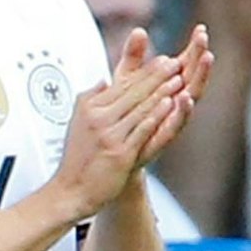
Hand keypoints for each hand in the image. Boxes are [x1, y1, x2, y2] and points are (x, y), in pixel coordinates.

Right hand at [50, 33, 185, 219]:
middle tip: (175, 63)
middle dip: (157, 76)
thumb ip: (90, 99)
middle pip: (133, 92)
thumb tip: (104, 80)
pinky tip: (170, 105)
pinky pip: (143, 129)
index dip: (145, 71)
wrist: (71, 190)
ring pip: (140, 108)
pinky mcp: (120, 152)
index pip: (122, 85)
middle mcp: (98, 119)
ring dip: (162, 91)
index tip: (161, 60)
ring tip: (179, 78)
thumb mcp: (77, 122)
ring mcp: (110, 135)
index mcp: (89, 108)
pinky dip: (157, 115)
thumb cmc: (78, 159)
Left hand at [129, 23, 212, 167]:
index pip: (187, 61)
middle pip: (194, 74)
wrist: (114, 148)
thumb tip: (139, 30)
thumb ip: (133, 56)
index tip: (200, 28)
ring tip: (207, 59)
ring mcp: (174, 117)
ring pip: (193, 95)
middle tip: (205, 39)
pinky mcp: (165, 135)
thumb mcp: (126, 79)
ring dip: (201, 77)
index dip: (194, 45)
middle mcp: (177, 99)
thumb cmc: (123, 110)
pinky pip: (178, 121)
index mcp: (169, 84)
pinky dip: (183, 109)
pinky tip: (186, 97)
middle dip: (200, 56)